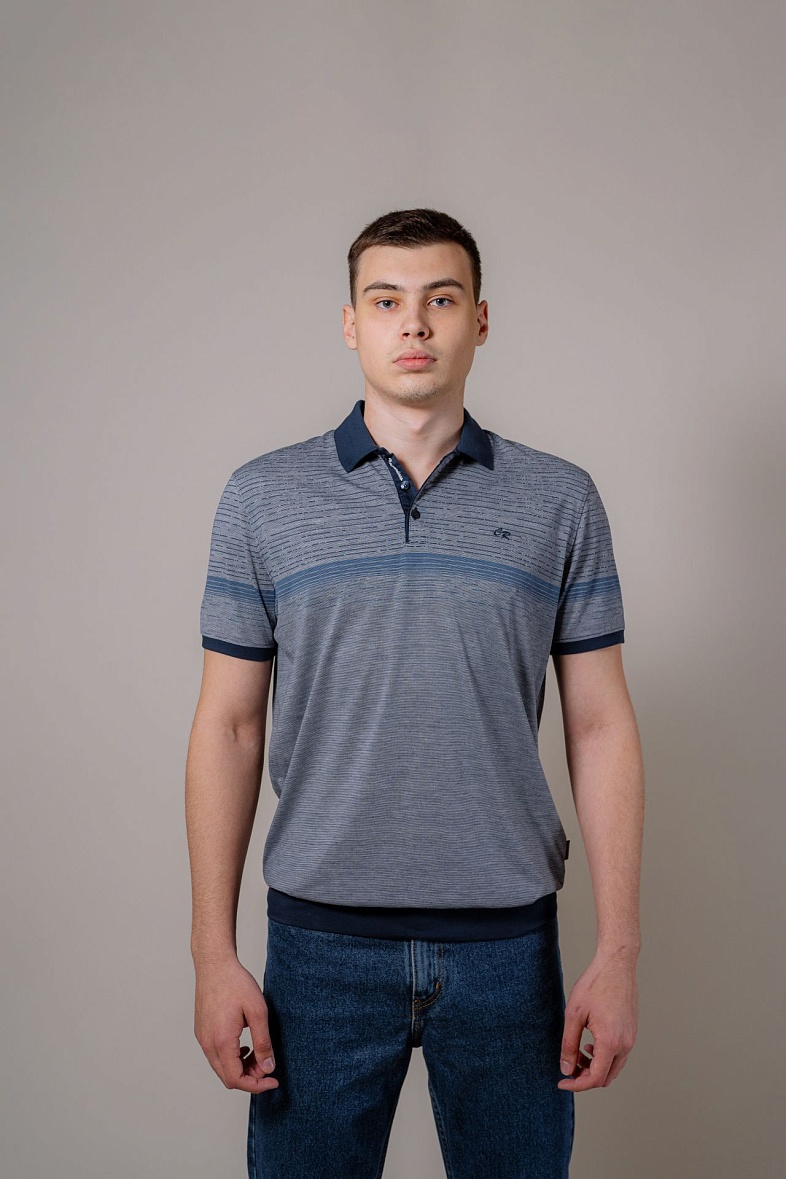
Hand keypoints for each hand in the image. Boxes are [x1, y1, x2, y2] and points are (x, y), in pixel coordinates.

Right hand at [194, 956, 279, 1093]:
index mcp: (221, 1041)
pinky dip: (231, 1059)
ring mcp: (202, 1038)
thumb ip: (263, 1042)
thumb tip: (268, 1067)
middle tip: (267, 1065)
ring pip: (221, 1068)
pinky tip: (244, 1046)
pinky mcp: (201, 1032)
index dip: (256, 1086)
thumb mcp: (257, 1011)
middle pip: (227, 1078)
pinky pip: (215, 1056)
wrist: (214, 965)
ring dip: (240, 1068)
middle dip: (250, 1078)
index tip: (273, 1080)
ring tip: (257, 1054)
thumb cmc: (236, 983)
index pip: (236, 1079)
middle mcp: (208, 1044)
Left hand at [557, 947, 637, 1090]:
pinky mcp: (632, 1032)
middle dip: (586, 1078)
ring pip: (614, 1068)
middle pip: (606, 1077)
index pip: (595, 1078)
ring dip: (595, 1068)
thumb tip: (566, 1068)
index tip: (562, 1082)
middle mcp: (625, 1044)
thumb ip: (569, 1044)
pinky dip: (604, 1058)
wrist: (617, 965)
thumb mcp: (574, 1014)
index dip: (577, 1085)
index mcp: (610, 1042)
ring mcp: (631, 1038)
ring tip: (578, 1054)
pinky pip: (619, 1055)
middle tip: (568, 1068)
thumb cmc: (595, 985)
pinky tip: (590, 1045)